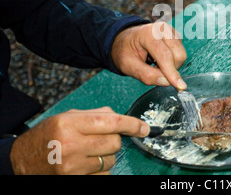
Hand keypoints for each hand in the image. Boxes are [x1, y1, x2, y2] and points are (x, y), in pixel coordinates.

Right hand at [10, 107, 148, 174]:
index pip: (111, 122)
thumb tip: (120, 118)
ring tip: (88, 152)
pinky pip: (105, 174)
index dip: (131, 124)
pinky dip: (101, 169)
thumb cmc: (48, 135)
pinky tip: (86, 164)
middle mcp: (72, 145)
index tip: (144, 128)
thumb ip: (95, 114)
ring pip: (111, 159)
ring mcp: (73, 166)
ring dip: (107, 155)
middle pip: (114, 142)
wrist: (23, 160)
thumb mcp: (67, 117)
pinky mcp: (76, 180)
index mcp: (70, 124)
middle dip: (114, 139)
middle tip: (100, 139)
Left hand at [111, 22, 186, 89]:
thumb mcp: (127, 65)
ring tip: (155, 64)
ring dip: (171, 66)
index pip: (165, 55)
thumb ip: (146, 75)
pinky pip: (180, 55)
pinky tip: (160, 59)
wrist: (125, 40)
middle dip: (170, 70)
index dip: (172, 73)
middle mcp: (163, 29)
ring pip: (181, 56)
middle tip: (153, 70)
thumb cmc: (125, 51)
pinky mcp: (175, 37)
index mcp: (149, 33)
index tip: (180, 87)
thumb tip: (166, 82)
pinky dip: (172, 62)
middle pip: (178, 55)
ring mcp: (171, 32)